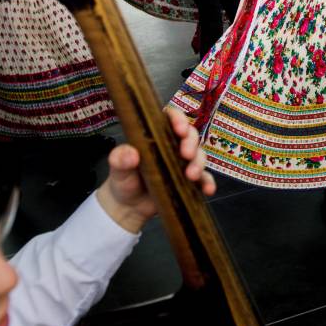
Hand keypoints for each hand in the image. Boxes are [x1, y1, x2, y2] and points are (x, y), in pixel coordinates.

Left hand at [96, 107, 216, 233]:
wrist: (127, 207)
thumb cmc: (122, 180)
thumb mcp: (117, 168)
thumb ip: (119, 158)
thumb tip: (131, 154)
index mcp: (156, 135)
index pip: (171, 118)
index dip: (179, 119)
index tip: (179, 129)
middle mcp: (172, 145)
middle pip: (190, 135)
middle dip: (192, 143)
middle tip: (186, 154)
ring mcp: (182, 163)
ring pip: (200, 155)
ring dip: (199, 163)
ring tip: (190, 176)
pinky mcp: (189, 181)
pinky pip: (204, 178)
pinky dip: (208, 182)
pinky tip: (207, 189)